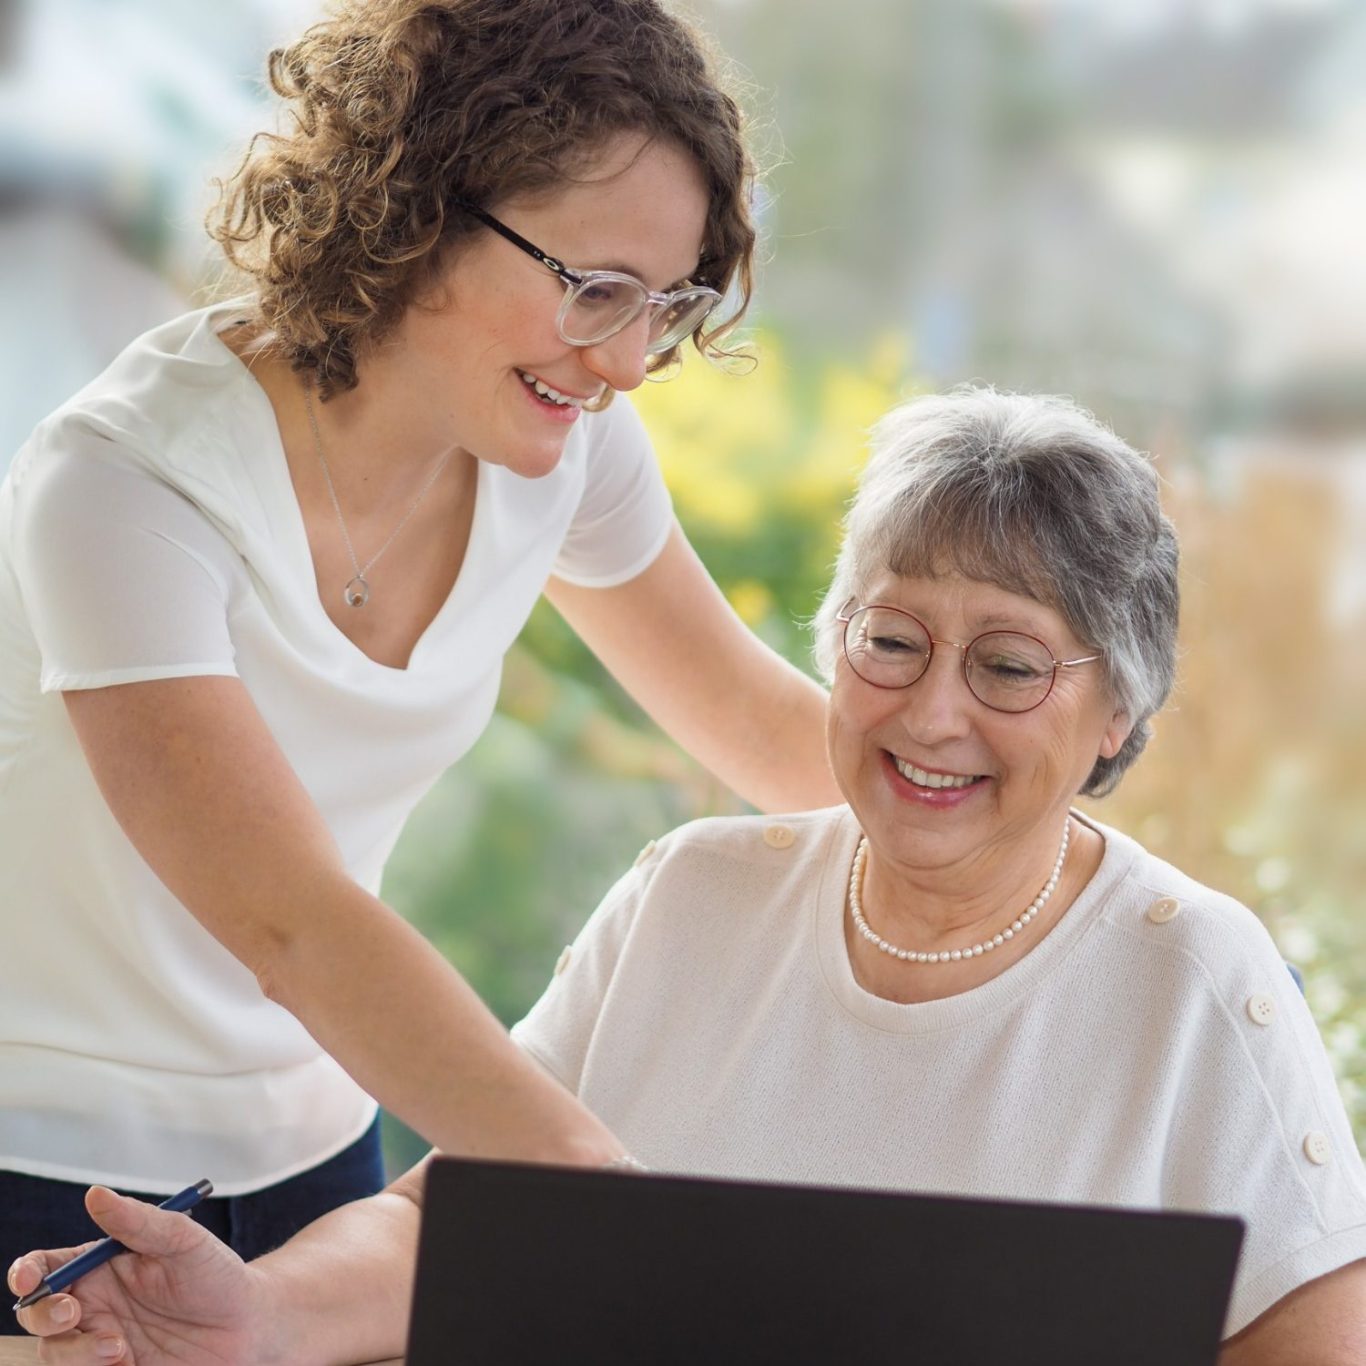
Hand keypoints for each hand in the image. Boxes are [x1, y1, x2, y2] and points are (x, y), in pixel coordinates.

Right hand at [8, 1186, 265, 1364]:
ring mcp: (100, 1344)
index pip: (47, 1267)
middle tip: (75, 1314)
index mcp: (102, 1266)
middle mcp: (94, 1305)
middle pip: (37, 1314)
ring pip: (54, 1354)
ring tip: (120, 1348)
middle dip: (44, 1315)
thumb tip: (94, 1194)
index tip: (29, 1280)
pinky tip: (129, 1363)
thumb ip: (139, 1222)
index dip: (27, 1273)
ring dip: (75, 1354)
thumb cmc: (217, 1274)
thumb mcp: (184, 1241)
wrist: (250, 1326)